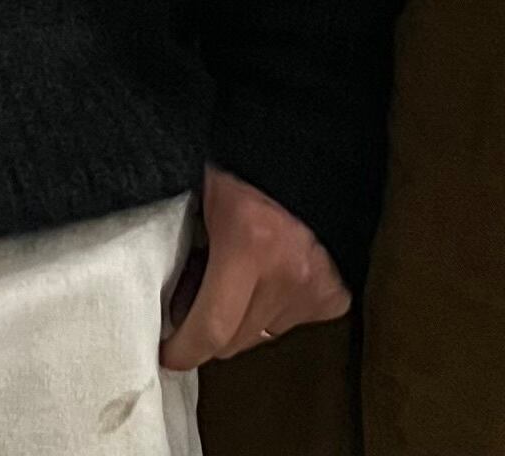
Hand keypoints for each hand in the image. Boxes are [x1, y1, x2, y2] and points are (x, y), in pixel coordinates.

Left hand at [160, 166, 349, 370]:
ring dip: (244, 318)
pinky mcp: (337, 296)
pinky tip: (269, 274)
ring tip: (235, 278)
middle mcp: (286, 276)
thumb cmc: (244, 164)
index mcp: (247, 246)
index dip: (184, 349)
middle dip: (208, 333)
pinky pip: (295, 321)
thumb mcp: (205, 200)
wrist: (308, 150)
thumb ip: (193, 252)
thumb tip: (179, 303)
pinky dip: (276, 308)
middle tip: (192, 305)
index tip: (167, 354)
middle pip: (237, 340)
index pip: (211, 327)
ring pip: (264, 334)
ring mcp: (316, 289)